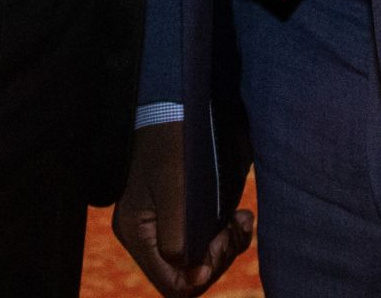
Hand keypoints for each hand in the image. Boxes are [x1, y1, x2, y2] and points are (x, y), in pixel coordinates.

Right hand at [112, 122, 253, 295]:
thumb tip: (193, 278)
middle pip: (189, 274)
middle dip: (219, 256)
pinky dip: (228, 235)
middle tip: (236, 226)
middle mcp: (148, 234)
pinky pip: (208, 241)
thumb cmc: (175, 138)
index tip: (222, 241)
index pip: (173, 283)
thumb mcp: (175, 187)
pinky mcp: (184, 214)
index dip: (203, 272)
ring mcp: (165, 225)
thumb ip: (180, 239)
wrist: (180, 100)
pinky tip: (240, 216)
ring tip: (242, 220)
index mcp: (138, 232)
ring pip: (203, 260)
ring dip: (227, 246)